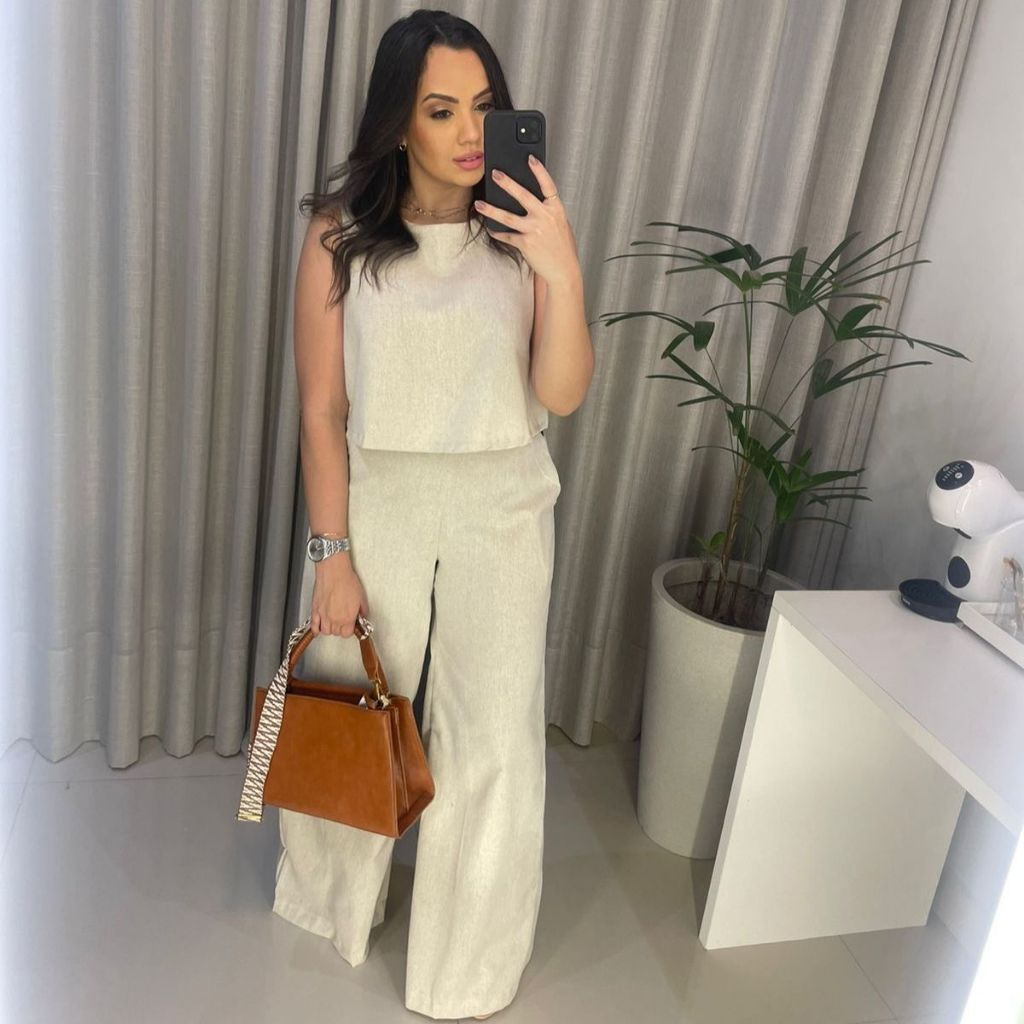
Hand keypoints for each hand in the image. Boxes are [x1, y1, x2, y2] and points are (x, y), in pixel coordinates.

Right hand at [311, 558, 368, 637]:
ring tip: (332, 623)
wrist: (334, 571)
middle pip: (336, 633)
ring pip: (325, 631)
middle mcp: (335, 619)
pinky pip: (314, 626)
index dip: (349, 630)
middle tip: (342, 621)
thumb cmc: (346, 581)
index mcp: (347, 618)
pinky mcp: (315, 610)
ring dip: (329, 628)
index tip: (350, 625)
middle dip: (340, 628)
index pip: (347, 634)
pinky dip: (316, 629)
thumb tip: (362, 615)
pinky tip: (318, 629)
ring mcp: (323, 615)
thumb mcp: (361, 597)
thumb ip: (363, 609)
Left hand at [475, 155, 579, 286]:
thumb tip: (536, 201)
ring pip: (508, 217)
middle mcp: (544, 218)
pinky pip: (507, 235)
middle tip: (495, 174)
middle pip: (523, 196)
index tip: (530, 159)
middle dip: (507, 183)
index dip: (539, 171)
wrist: (563, 270)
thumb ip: (549, 211)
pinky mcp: (525, 243)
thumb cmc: (563, 247)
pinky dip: (497, 232)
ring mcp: (533, 230)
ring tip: (479, 204)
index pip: (548, 185)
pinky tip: (490, 228)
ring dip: (491, 210)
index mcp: (556, 210)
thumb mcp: (561, 224)